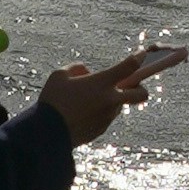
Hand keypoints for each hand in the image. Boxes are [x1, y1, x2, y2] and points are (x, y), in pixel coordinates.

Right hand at [40, 47, 179, 145]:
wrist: (46, 135)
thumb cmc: (52, 101)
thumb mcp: (59, 76)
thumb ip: (76, 69)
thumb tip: (87, 74)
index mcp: (102, 83)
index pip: (129, 67)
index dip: (138, 58)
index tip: (141, 54)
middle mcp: (110, 100)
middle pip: (141, 94)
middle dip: (141, 88)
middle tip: (128, 85)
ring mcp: (107, 117)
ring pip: (119, 105)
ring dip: (112, 100)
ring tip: (87, 100)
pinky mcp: (101, 130)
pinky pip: (106, 117)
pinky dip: (99, 112)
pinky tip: (81, 113)